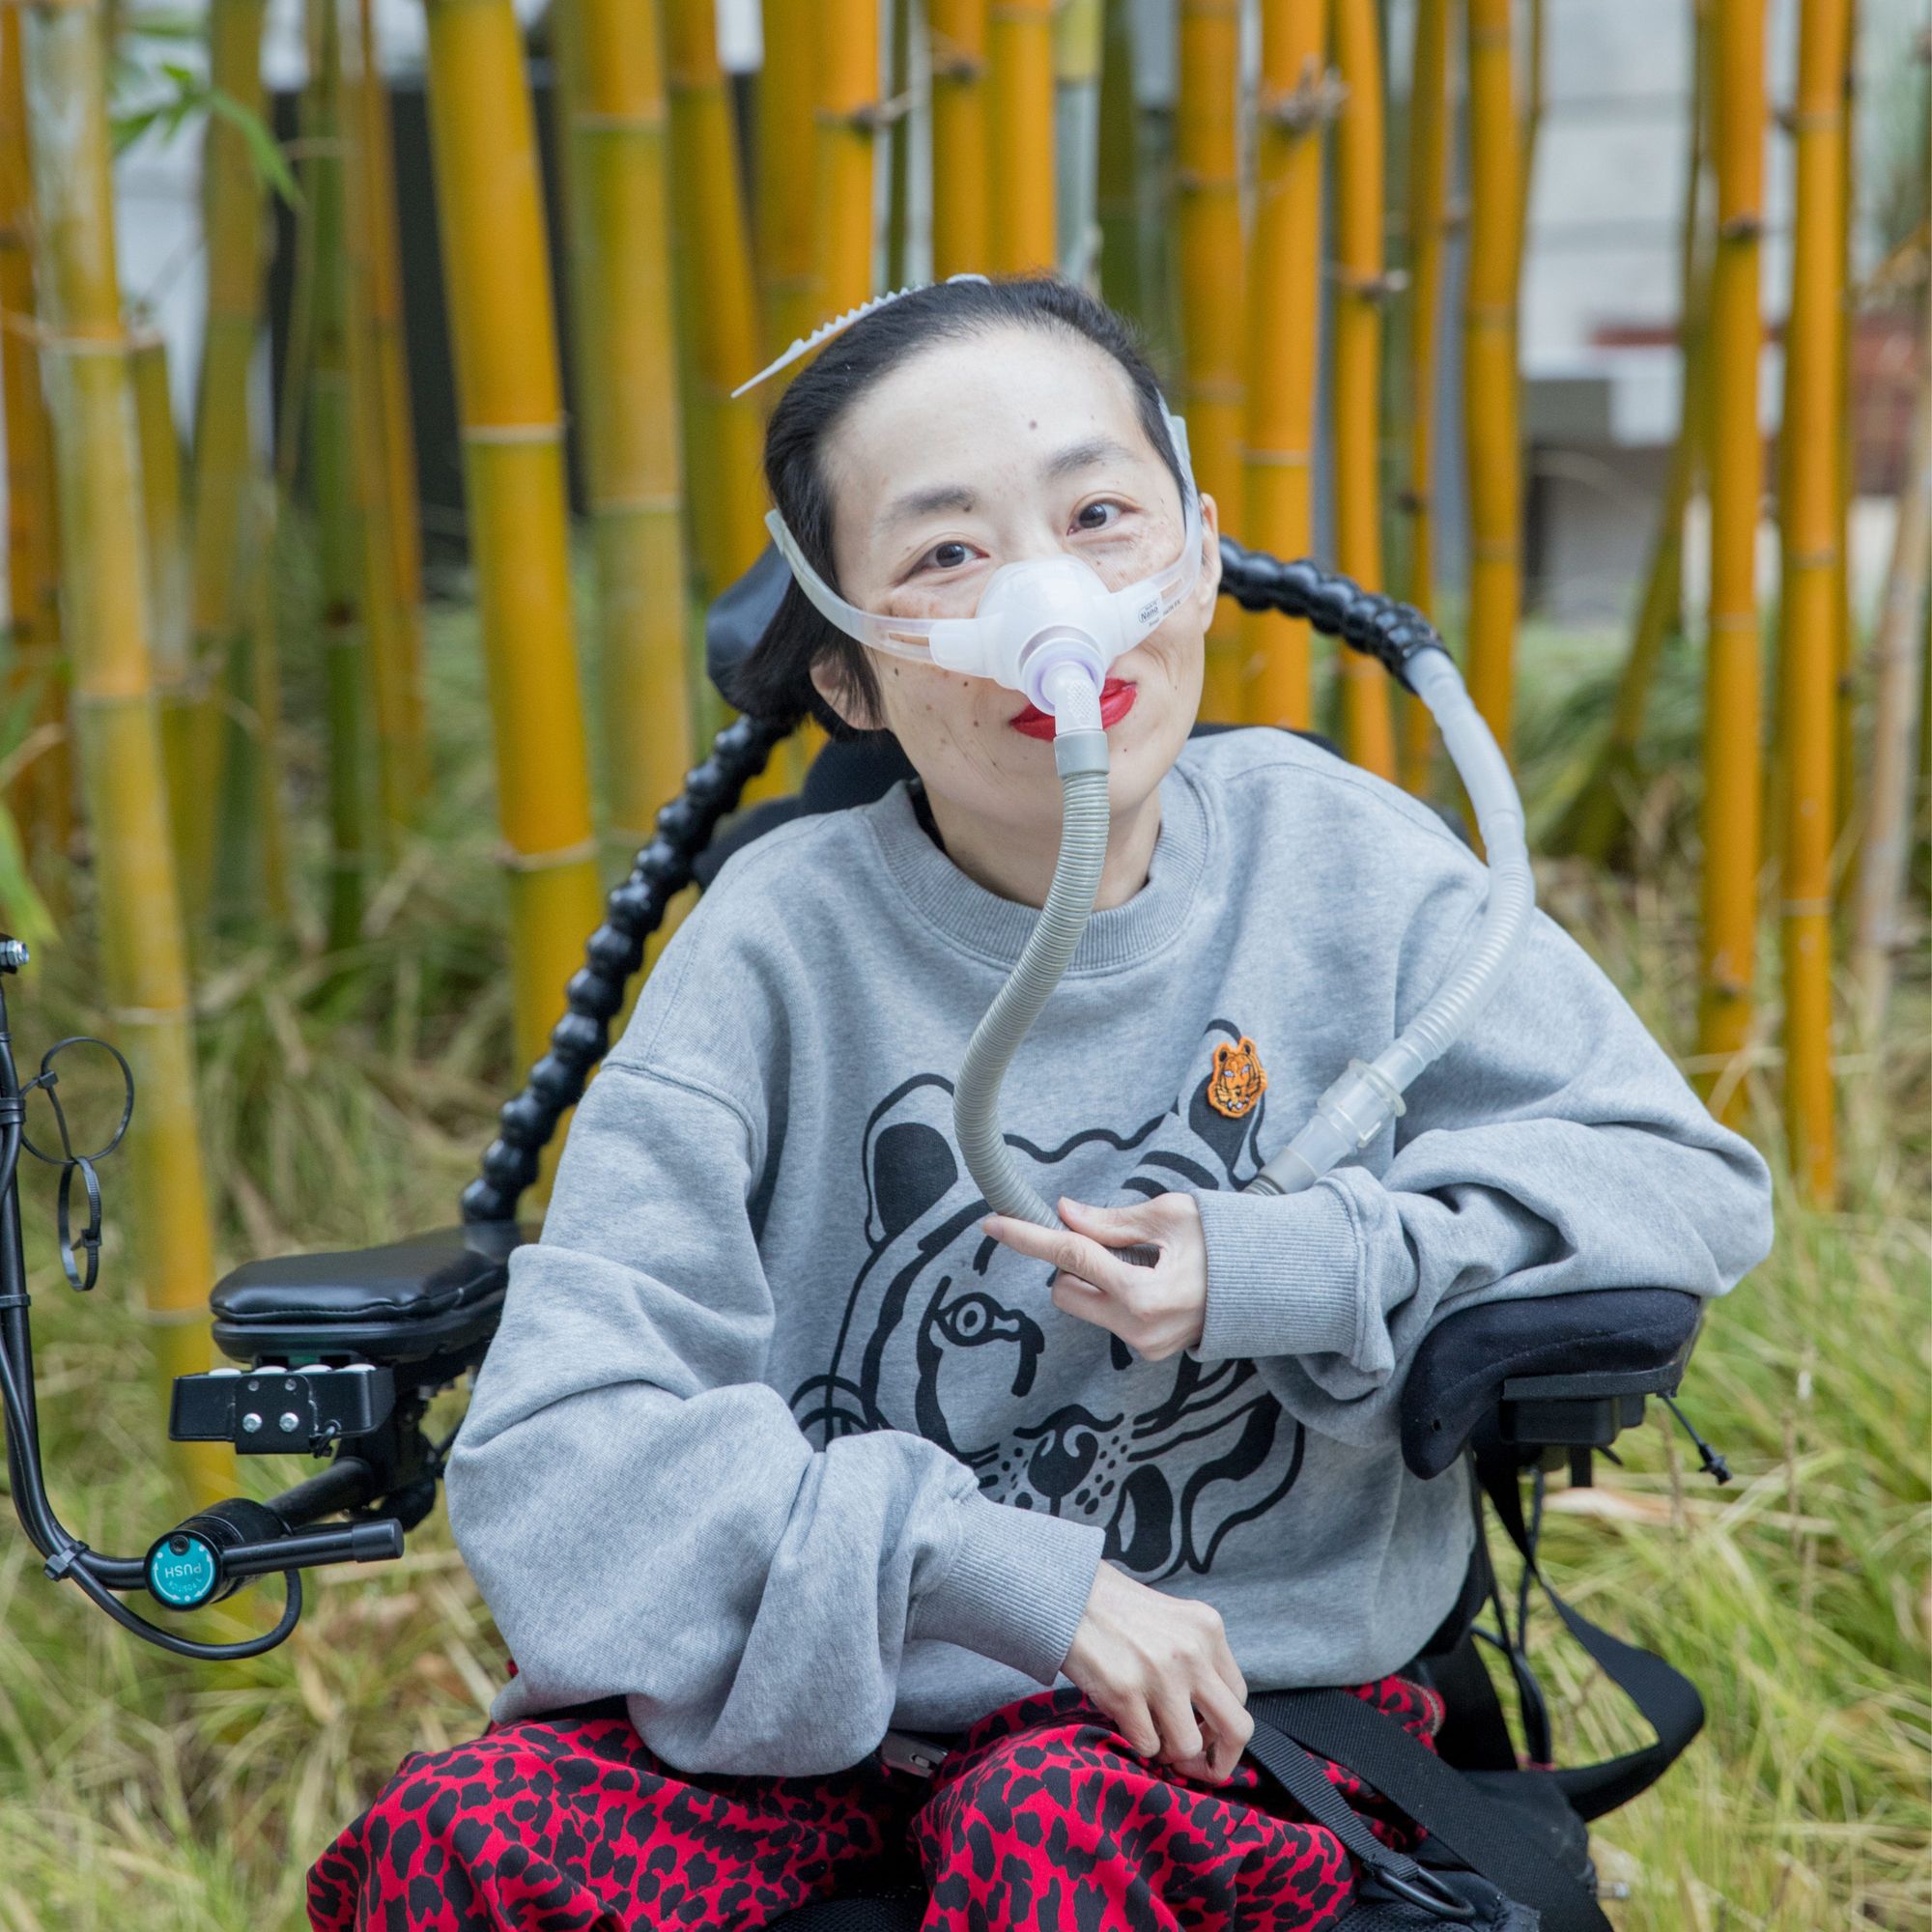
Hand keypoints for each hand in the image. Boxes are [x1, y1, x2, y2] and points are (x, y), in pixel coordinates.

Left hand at [982, 1193, 1208, 1360]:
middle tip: (1115, 1242)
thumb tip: (1065, 1214)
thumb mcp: (1170, 1216)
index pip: (1070, 1256)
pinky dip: (1116, 1295)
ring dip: (1097, 1280)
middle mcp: (1138, 1329)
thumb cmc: (1225, 1243)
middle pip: (1066, 1291)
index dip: (1029, 1237)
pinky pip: (1110, 1317)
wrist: (1268, 1283)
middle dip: (1074, 1263)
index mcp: (1143, 1293)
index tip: (995, 1223)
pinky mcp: (1150, 1351)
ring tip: (1146, 1264)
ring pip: (1086, 1305)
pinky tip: (1154, 1283)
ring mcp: (1145, 1346)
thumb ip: (1111, 1222)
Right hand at [1062, 1560, 1252, 1783]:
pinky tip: (1127, 1720)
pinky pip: (1148, 1746)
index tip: (1203, 1734)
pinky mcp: (1125, 1692)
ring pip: (1189, 1746)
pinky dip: (1138, 1743)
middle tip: (1198, 1768)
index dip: (1223, 1726)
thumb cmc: (1117, 1610)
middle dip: (1219, 1761)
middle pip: (1236, 1729)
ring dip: (1170, 1752)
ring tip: (1152, 1734)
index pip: (1239, 1697)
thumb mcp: (1174, 1621)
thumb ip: (1197, 1660)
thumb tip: (1209, 1721)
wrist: (1068, 1593)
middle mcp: (1192, 1652)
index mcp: (1208, 1629)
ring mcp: (1160, 1674)